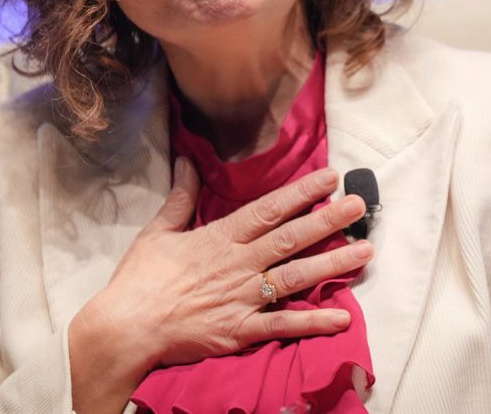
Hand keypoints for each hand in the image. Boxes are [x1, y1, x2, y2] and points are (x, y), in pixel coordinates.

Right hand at [69, 158, 373, 410]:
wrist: (125, 328)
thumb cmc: (139, 280)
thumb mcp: (157, 231)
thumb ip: (180, 197)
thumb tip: (187, 160)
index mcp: (220, 238)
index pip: (268, 210)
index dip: (301, 193)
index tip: (330, 178)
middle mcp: (238, 264)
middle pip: (291, 238)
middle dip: (329, 220)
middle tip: (360, 205)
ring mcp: (242, 298)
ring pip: (296, 276)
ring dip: (333, 263)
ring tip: (366, 251)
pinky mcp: (240, 331)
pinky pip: (283, 325)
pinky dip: (313, 321)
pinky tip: (343, 316)